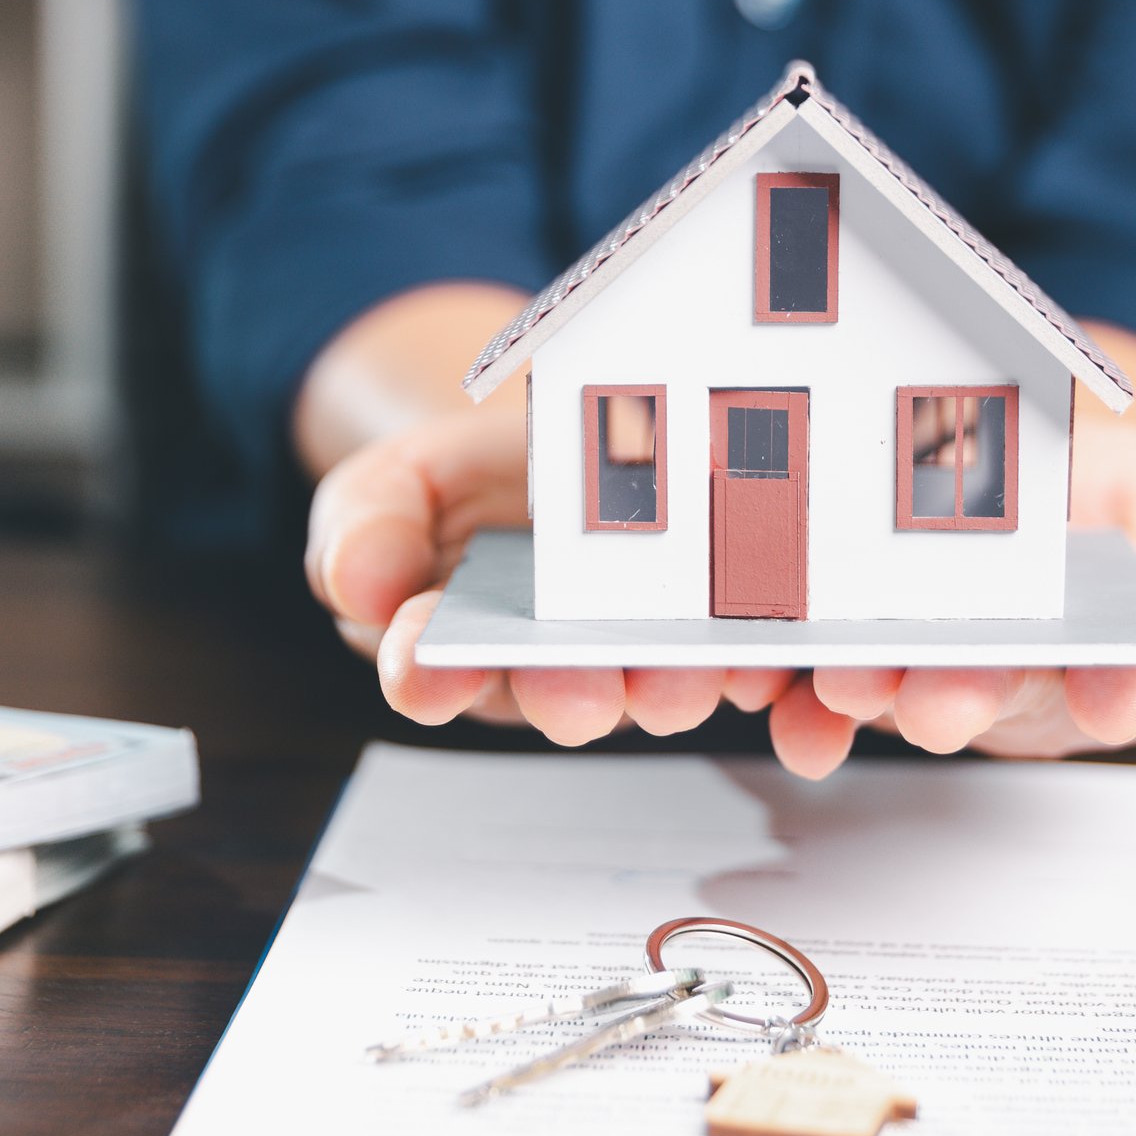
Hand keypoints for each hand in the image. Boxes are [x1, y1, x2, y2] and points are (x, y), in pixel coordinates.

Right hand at [309, 404, 809, 746]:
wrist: (559, 440)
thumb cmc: (468, 486)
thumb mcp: (392, 485)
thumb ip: (367, 528)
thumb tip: (359, 581)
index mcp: (462, 643)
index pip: (436, 666)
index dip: (430, 672)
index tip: (422, 673)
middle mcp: (557, 665)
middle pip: (563, 691)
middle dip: (571, 694)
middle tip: (578, 693)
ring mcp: (645, 650)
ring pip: (661, 681)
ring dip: (675, 684)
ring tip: (683, 674)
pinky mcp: (728, 625)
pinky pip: (754, 652)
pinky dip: (771, 665)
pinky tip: (776, 661)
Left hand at [777, 412, 1135, 774]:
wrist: (1033, 472)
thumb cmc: (1118, 501)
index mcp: (1122, 655)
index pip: (1132, 678)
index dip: (1122, 688)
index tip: (1111, 697)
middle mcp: (1023, 678)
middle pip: (998, 693)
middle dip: (965, 697)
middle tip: (942, 698)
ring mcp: (935, 670)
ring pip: (899, 691)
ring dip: (867, 693)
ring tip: (844, 680)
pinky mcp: (855, 652)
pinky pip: (813, 684)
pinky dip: (787, 689)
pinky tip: (766, 683)